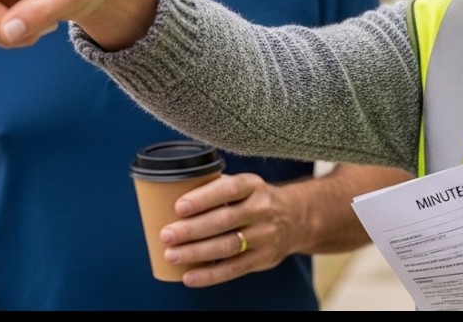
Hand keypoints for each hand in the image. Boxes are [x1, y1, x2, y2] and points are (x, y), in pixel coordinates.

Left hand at [158, 173, 298, 287]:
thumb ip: (215, 187)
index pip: (228, 189)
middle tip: (166, 235)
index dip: (203, 198)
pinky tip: (189, 277)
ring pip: (228, 246)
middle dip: (192, 229)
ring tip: (172, 255)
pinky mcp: (263, 258)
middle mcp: (261, 209)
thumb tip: (169, 194)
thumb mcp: (244, 185)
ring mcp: (265, 235)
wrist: (296, 218)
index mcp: (252, 185)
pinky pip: (234, 269)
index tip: (179, 207)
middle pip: (224, 220)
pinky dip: (210, 275)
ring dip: (196, 253)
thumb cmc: (254, 200)